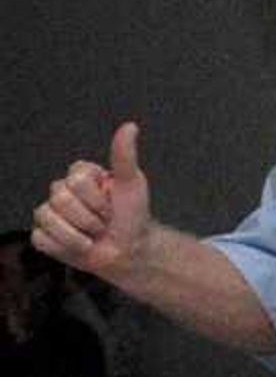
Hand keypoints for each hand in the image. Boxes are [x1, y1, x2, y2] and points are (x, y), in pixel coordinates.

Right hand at [34, 121, 151, 279]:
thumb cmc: (131, 216)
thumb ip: (125, 156)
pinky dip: (64, 246)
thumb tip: (130, 126)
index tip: (111, 205)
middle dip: (89, 218)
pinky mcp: (43, 235)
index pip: (76, 181)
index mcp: (80, 176)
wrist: (130, 250)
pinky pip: (42, 239)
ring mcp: (50, 213)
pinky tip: (79, 246)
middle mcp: (61, 191)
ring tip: (92, 236)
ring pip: (48, 219)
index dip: (97, 199)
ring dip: (77, 235)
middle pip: (60, 200)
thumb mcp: (132, 184)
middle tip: (103, 223)